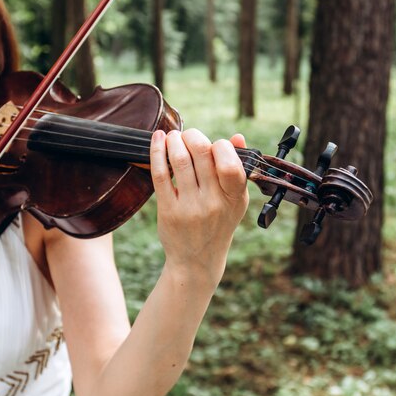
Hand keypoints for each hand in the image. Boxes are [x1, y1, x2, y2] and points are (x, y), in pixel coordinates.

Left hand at [150, 128, 248, 288]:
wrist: (197, 261)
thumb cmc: (218, 224)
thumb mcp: (235, 201)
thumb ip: (238, 169)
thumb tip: (237, 137)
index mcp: (234, 198)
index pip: (230, 162)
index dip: (220, 145)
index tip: (213, 145)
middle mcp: (214, 202)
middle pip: (202, 154)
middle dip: (192, 136)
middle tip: (187, 135)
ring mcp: (190, 207)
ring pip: (180, 160)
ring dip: (174, 141)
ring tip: (172, 136)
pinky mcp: (169, 210)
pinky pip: (161, 175)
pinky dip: (157, 152)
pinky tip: (158, 140)